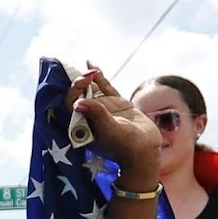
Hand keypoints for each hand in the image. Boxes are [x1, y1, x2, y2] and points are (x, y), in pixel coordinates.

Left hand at [68, 67, 160, 184]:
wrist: (144, 151)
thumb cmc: (125, 145)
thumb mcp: (109, 130)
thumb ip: (96, 115)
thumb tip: (78, 103)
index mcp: (84, 125)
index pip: (73, 104)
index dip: (75, 90)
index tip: (84, 81)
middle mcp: (92, 116)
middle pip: (81, 94)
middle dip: (81, 82)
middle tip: (88, 74)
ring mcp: (105, 109)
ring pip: (93, 89)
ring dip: (89, 78)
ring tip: (89, 67)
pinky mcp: (118, 105)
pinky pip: (107, 88)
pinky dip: (100, 78)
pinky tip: (94, 67)